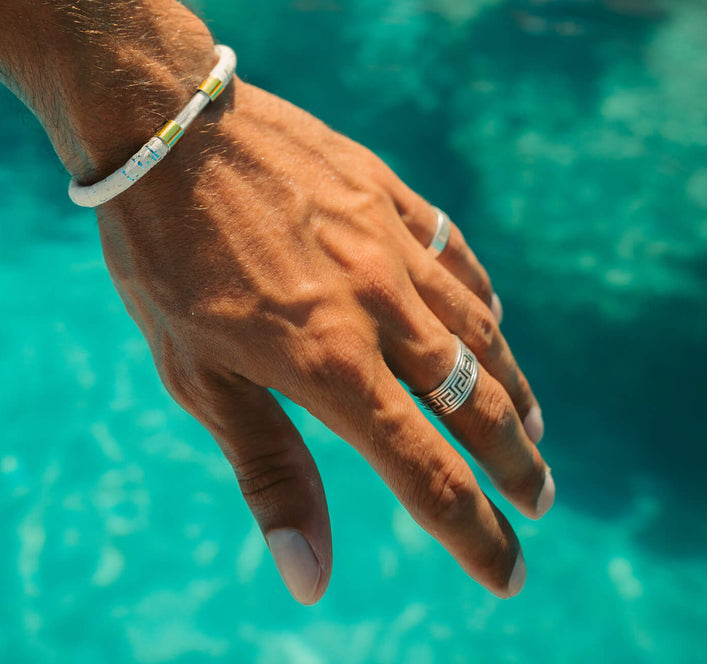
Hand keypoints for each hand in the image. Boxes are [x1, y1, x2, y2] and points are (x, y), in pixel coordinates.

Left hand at [96, 80, 552, 603]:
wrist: (165, 129)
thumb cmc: (164, 259)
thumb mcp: (198, 377)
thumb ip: (268, 470)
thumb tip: (311, 578)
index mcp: (330, 363)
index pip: (427, 471)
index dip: (474, 532)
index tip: (509, 573)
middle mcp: (378, 304)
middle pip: (475, 401)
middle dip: (515, 461)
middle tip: (541, 497)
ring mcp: (388, 240)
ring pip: (478, 328)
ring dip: (511, 384)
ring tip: (530, 422)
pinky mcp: (384, 190)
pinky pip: (455, 253)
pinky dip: (480, 297)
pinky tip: (489, 316)